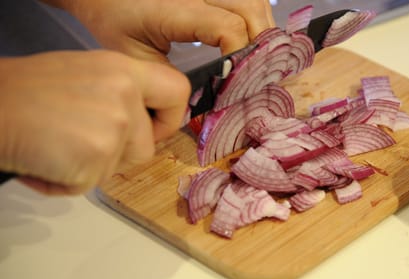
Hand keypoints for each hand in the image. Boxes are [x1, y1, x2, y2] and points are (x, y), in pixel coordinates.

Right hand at [0, 50, 189, 194]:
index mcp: (123, 70)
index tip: (154, 129)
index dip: (169, 118)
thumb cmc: (24, 93)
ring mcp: (114, 126)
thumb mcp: (85, 75)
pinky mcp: (97, 156)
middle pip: (146, 147)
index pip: (177, 92)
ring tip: (56, 147)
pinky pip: (90, 184)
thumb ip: (121, 94)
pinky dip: (65, 182)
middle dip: (117, 156)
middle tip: (80, 143)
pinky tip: (44, 161)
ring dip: (89, 168)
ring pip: (118, 168)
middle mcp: (125, 95)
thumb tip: (144, 120)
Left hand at [43, 0, 275, 63]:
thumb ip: (173, 82)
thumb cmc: (116, 22)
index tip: (236, 81)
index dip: (241, 56)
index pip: (227, 27)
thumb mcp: (139, 60)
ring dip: (263, 28)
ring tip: (259, 56)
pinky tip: (251, 37)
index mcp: (172, 9)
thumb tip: (207, 107)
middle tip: (258, 73)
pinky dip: (255, 17)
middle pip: (249, 8)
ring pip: (253, 0)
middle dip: (260, 43)